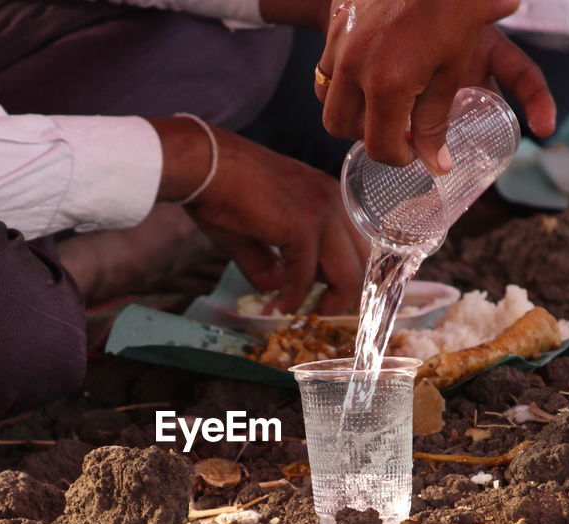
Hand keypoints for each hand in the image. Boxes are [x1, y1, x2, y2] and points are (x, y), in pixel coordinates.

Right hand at [151, 117, 367, 313]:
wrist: (204, 164)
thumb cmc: (225, 190)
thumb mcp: (257, 232)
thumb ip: (271, 264)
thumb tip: (277, 291)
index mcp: (331, 196)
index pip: (361, 243)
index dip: (353, 274)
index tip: (334, 296)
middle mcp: (336, 201)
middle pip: (364, 261)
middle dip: (349, 293)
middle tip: (325, 311)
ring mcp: (322, 213)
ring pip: (348, 274)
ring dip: (330, 301)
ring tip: (309, 313)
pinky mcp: (302, 228)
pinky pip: (307, 277)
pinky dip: (294, 298)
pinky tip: (280, 306)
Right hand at [311, 0, 555, 173]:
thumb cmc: (451, 6)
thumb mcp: (450, 68)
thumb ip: (435, 120)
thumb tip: (436, 164)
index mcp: (387, 83)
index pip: (379, 146)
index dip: (399, 156)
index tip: (416, 150)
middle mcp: (354, 67)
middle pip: (341, 128)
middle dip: (368, 135)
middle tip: (399, 127)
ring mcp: (338, 44)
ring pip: (328, 99)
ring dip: (351, 109)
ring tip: (384, 100)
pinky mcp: (335, 24)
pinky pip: (327, 66)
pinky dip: (344, 79)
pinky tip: (372, 70)